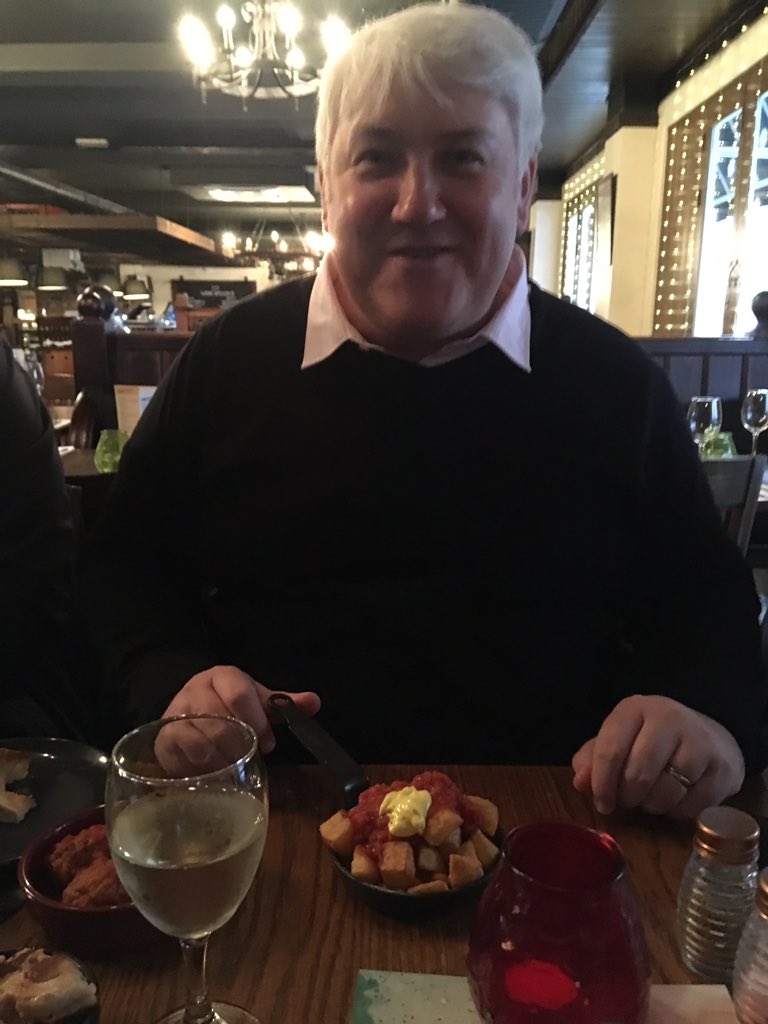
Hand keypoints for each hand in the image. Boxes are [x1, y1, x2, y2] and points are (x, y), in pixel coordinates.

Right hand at [159, 665, 320, 774]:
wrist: (188, 714)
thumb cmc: (229, 709)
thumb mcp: (257, 702)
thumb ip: (282, 704)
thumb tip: (314, 702)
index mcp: (223, 676)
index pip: (239, 693)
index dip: (256, 721)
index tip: (269, 744)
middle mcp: (196, 688)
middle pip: (219, 718)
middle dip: (240, 744)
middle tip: (250, 759)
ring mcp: (177, 710)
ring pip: (200, 736)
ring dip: (221, 757)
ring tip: (232, 767)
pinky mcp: (164, 733)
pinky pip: (182, 751)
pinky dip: (200, 764)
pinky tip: (211, 771)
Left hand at [572, 695, 744, 817]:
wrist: (709, 736)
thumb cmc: (652, 740)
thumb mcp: (620, 739)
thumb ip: (593, 759)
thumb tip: (580, 782)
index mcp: (635, 709)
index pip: (610, 750)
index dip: (601, 784)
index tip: (602, 803)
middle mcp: (669, 718)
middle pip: (638, 774)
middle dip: (628, 797)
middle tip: (628, 801)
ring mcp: (699, 742)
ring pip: (665, 792)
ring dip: (652, 806)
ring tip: (650, 798)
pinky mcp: (722, 768)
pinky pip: (691, 806)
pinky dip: (678, 812)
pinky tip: (675, 800)